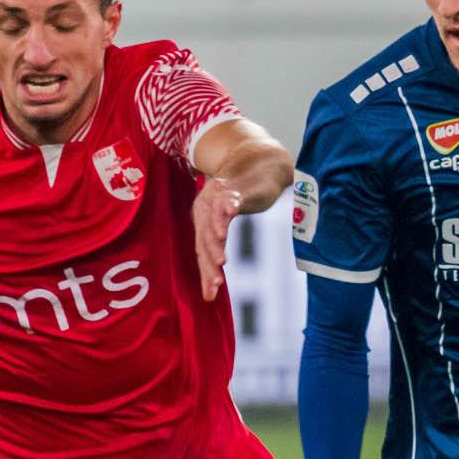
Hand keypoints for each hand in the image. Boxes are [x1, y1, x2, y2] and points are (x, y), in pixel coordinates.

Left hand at [192, 177, 243, 300]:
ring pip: (215, 220)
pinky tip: (230, 213)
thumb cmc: (240, 199)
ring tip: (221, 259)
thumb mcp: (225, 227)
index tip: (211, 294)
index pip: (202, 251)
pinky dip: (228, 206)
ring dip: (217, 238)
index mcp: (202, 221)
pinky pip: (229, 198)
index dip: (205, 273)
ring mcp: (219, 197)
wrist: (256, 162)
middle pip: (206, 239)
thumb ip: (216, 256)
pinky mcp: (235, 187)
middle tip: (217, 282)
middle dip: (211, 262)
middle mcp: (206, 209)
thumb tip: (209, 296)